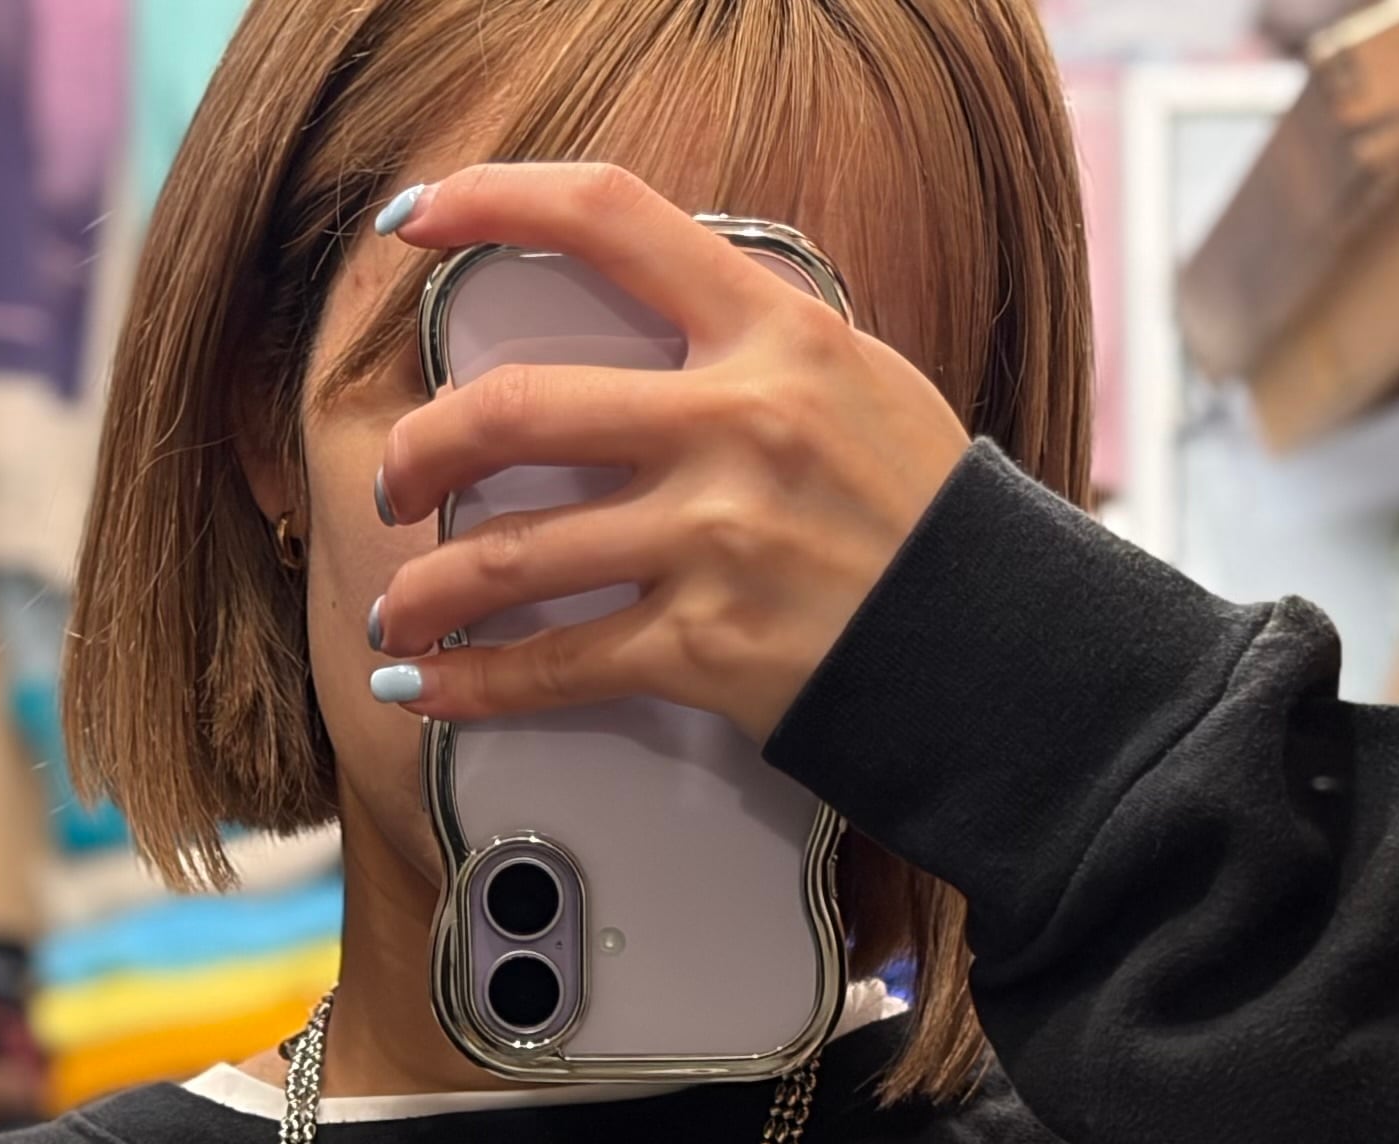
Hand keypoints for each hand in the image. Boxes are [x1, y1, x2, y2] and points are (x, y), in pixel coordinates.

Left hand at [366, 161, 968, 745]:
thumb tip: (644, 340)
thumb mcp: (856, 381)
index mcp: (772, 330)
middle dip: (421, 448)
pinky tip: (428, 689)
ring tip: (398, 607)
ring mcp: (716, 539)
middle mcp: (735, 423)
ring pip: (512, 555)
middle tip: (398, 477)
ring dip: (426, 589)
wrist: (1000, 648)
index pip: (609, 218)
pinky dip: (474, 684)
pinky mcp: (706, 647)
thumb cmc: (929, 519)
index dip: (494, 200)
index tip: (418, 219)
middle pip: (517, 410)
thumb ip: (748, 350)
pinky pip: (555, 666)